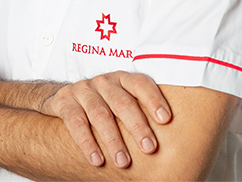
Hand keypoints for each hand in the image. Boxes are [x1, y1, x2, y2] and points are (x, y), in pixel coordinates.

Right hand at [40, 70, 171, 168]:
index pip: (141, 84)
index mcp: (122, 79)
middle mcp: (104, 81)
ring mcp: (84, 90)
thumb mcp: (123, 103)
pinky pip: (75, 122)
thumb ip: (141, 112)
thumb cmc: (105, 105)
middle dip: (137, 126)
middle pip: (122, 101)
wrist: (65, 98)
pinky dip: (87, 142)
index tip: (166, 119)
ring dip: (112, 140)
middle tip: (150, 147)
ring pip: (100, 114)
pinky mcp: (65, 101)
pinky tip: (97, 159)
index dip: (154, 99)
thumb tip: (176, 140)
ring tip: (123, 162)